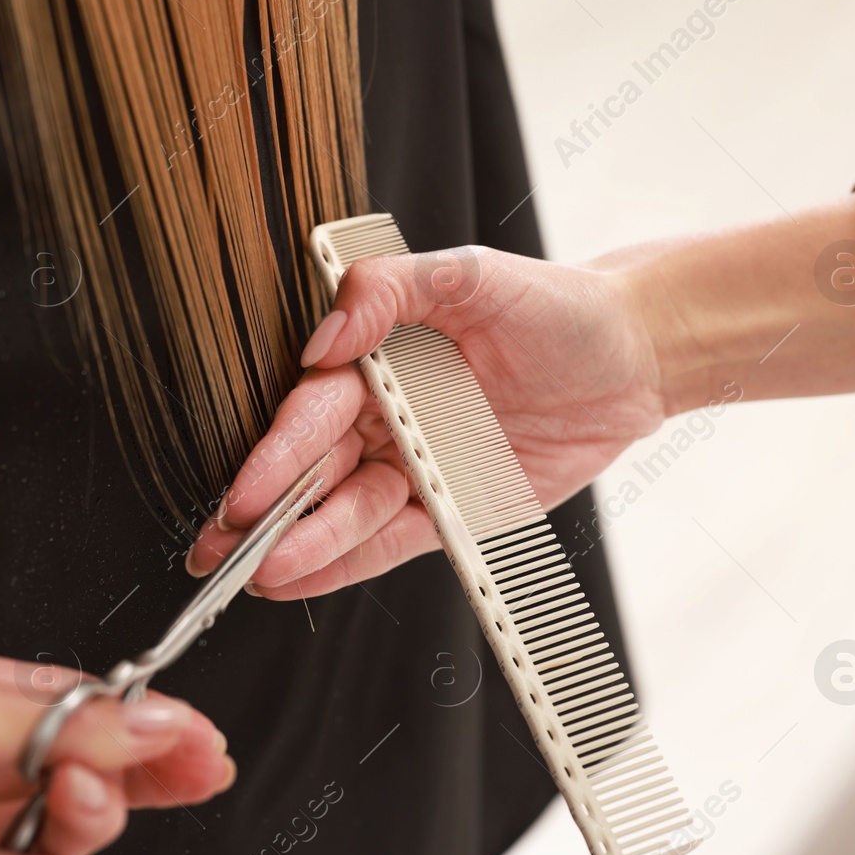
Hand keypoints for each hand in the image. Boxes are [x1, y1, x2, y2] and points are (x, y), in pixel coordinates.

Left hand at [0, 631, 233, 854]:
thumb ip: (71, 720)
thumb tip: (155, 722)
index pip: (50, 704)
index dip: (124, 719)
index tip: (188, 735)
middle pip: (58, 773)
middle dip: (122, 772)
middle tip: (186, 771)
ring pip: (47, 840)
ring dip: (78, 824)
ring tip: (74, 808)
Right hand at [186, 247, 665, 597]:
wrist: (634, 356)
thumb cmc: (555, 307)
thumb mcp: (472, 275)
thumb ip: (391, 291)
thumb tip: (325, 337)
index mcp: (378, 360)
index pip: (313, 412)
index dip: (275, 455)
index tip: (243, 492)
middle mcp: (386, 417)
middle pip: (314, 472)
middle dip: (263, 513)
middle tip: (220, 548)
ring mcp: (415, 468)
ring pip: (345, 515)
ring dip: (299, 547)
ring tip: (260, 576)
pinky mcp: (450, 511)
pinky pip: (390, 544)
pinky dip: (344, 564)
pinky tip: (299, 580)